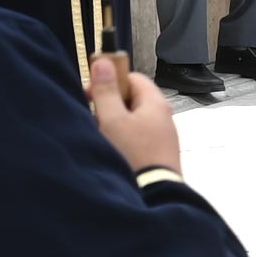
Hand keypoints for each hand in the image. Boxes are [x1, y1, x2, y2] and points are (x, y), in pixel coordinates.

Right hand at [87, 49, 183, 178]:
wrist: (155, 194)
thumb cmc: (133, 154)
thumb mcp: (113, 119)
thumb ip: (106, 91)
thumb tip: (104, 62)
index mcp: (156, 103)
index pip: (133, 77)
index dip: (110, 81)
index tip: (91, 93)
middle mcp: (164, 117)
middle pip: (133, 100)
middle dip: (110, 106)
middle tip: (94, 118)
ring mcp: (164, 137)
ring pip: (134, 121)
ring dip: (115, 125)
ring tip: (102, 137)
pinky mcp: (160, 155)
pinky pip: (139, 139)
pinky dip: (125, 140)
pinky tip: (114, 152)